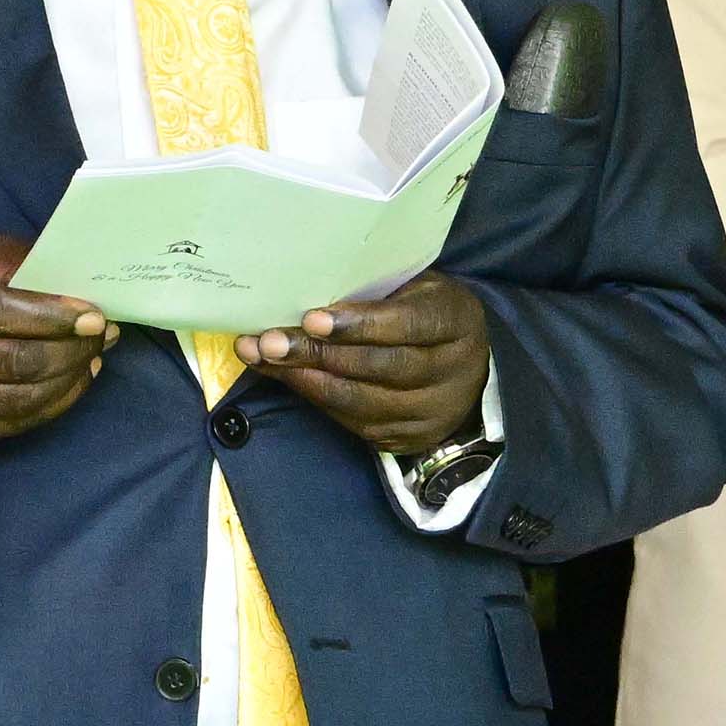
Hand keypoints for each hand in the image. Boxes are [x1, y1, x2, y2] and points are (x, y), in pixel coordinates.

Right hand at [0, 236, 112, 447]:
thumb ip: (16, 261)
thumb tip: (76, 282)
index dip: (50, 316)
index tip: (93, 315)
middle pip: (12, 362)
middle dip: (70, 351)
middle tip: (102, 335)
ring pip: (16, 400)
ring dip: (68, 381)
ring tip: (91, 358)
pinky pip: (8, 425)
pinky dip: (50, 406)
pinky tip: (68, 383)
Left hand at [243, 274, 490, 459]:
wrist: (465, 372)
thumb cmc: (424, 313)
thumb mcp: (414, 288)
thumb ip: (375, 291)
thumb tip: (307, 288)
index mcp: (454, 321)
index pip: (408, 324)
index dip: (360, 324)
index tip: (311, 319)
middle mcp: (450, 371)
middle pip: (379, 367)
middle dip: (318, 354)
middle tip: (269, 342)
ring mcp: (430, 411)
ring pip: (361, 400)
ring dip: (305, 379)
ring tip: (260, 356)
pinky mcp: (406, 437)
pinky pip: (353, 421)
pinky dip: (314, 398)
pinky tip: (284, 377)